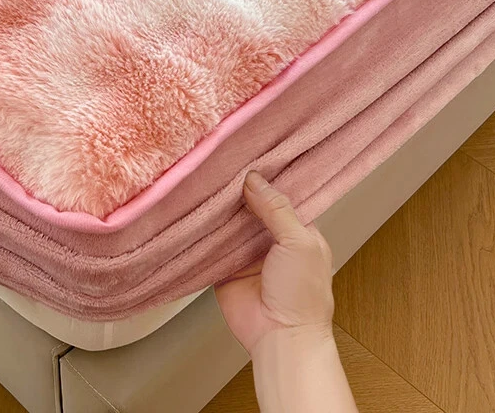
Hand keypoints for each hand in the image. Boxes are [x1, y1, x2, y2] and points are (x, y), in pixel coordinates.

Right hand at [215, 170, 333, 357]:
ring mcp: (246, 253)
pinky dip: (202, 231)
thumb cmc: (302, 294)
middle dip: (236, 190)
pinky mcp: (224, 268)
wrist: (281, 339)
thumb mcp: (299, 242)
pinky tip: (191, 209)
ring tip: (201, 178)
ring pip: (228, 223)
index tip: (245, 156)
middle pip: (250, 206)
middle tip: (216, 164)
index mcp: (297, 230)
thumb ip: (277, 210)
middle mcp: (270, 238)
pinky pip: (210, 244)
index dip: (264, 179)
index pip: (279, 196)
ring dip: (218, 208)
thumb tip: (254, 179)